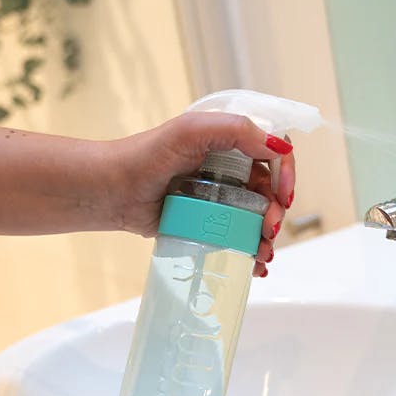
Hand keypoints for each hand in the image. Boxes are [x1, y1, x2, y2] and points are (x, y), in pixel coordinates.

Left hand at [108, 111, 296, 276]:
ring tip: (263, 253)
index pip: (273, 154)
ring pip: (256, 218)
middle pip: (270, 191)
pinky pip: (236, 237)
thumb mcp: (192, 131)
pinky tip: (255, 264)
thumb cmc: (145, 155)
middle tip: (269, 229)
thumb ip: (236, 131)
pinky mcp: (205, 224)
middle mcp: (227, 170)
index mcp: (228, 143)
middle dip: (277, 212)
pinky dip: (250, 251)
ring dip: (267, 237)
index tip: (284, 195)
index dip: (286, 173)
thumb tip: (279, 147)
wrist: (110, 191)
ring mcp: (217, 199)